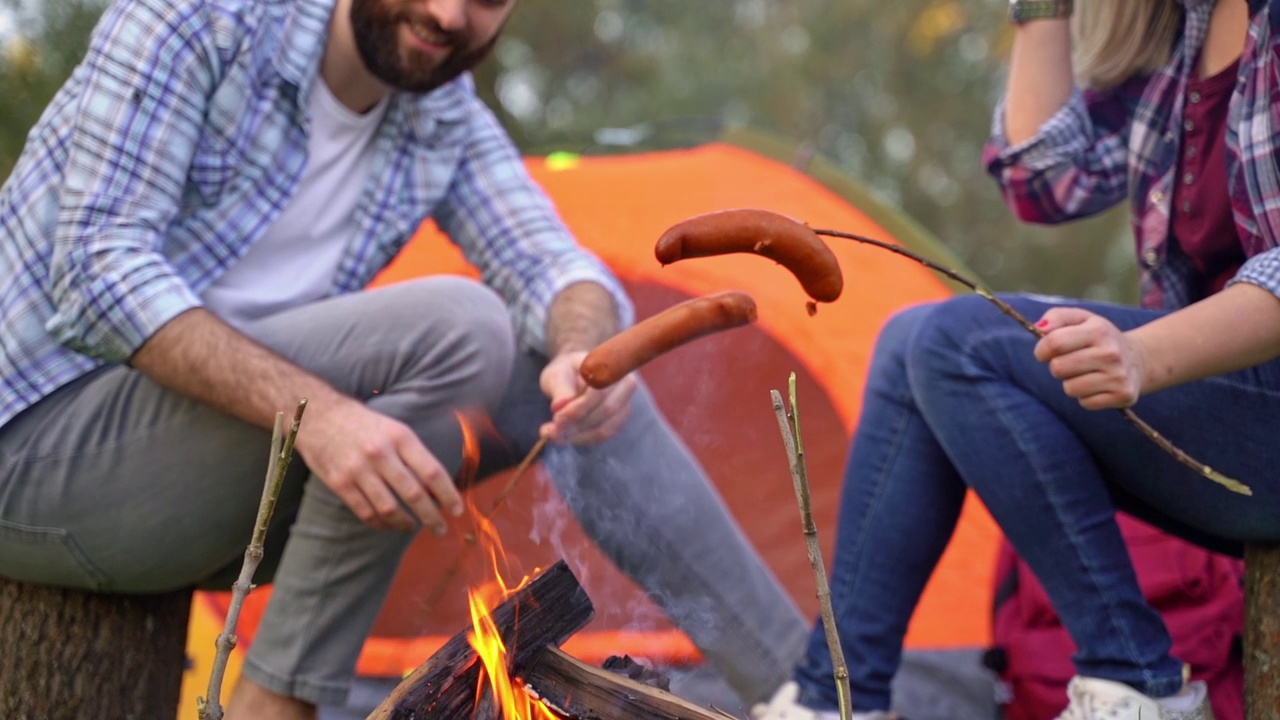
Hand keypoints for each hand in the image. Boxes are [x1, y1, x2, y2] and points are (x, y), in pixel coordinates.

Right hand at [293, 396, 461, 532]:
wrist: (318, 415)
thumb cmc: (364, 423)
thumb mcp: (394, 429)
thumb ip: (414, 455)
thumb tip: (437, 487)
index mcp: (400, 437)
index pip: (432, 471)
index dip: (448, 494)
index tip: (457, 510)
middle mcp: (380, 453)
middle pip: (414, 494)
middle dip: (431, 517)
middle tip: (440, 529)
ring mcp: (358, 469)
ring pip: (389, 508)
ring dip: (405, 523)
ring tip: (413, 527)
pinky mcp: (339, 482)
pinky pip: (366, 512)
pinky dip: (381, 524)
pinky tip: (389, 525)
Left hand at [538, 350, 636, 443]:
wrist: (572, 377)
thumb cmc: (566, 372)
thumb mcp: (557, 374)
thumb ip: (560, 388)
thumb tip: (560, 406)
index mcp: (613, 366)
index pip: (600, 392)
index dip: (579, 408)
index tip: (557, 419)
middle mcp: (626, 385)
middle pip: (606, 411)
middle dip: (576, 424)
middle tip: (551, 432)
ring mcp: (625, 405)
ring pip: (604, 427)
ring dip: (577, 435)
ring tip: (554, 435)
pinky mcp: (618, 422)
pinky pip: (602, 436)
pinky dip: (582, 439)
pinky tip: (564, 437)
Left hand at [1033, 307, 1147, 409]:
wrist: (1138, 359)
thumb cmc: (1099, 338)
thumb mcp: (1081, 319)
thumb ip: (1056, 317)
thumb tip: (1039, 328)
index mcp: (1098, 330)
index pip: (1054, 343)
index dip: (1042, 350)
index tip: (1045, 352)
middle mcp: (1111, 353)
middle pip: (1058, 368)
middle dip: (1057, 367)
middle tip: (1071, 362)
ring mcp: (1119, 376)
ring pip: (1070, 388)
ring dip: (1072, 382)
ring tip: (1086, 373)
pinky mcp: (1123, 395)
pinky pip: (1085, 403)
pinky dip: (1086, 397)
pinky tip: (1098, 385)